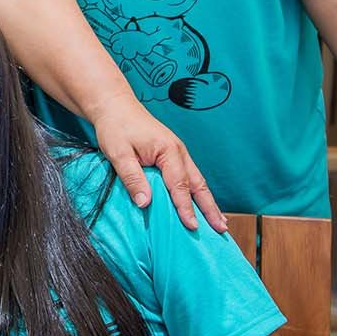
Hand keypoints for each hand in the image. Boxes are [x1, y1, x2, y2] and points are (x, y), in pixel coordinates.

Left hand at [89, 96, 225, 232]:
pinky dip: (198, 192)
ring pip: (197, 181)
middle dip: (210, 208)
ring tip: (219, 222)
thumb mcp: (118, 153)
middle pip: (198, 184)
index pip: (179, 185)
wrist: (115, 106)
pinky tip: (201, 204)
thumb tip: (144, 203)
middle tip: (221, 229)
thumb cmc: (116, 127)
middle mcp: (179, 152)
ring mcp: (178, 153)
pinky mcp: (173, 155)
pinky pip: (189, 177)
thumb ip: (132, 177)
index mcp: (168, 150)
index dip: (186, 207)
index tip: (192, 226)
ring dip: (208, 202)